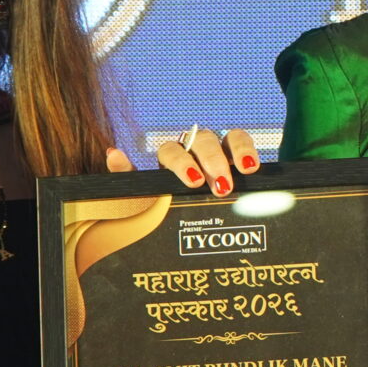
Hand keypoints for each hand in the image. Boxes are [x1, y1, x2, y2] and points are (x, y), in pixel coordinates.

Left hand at [105, 126, 260, 197]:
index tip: (194, 181)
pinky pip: (244, 143)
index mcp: (170, 160)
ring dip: (235, 151)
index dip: (183, 163)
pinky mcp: (238, 158)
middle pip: (202, 141)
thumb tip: (113, 152)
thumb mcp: (145, 199)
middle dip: (212, 160)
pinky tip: (254, 166)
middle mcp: (194, 150)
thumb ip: (128, 177)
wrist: (193, 229)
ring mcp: (218, 152)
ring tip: (243, 171)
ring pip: (225, 137)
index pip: (172, 150)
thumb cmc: (166, 210)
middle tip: (221, 185)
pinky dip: (249, 150)